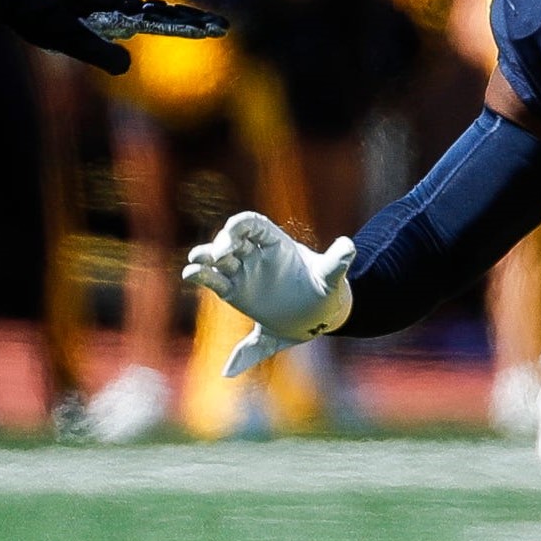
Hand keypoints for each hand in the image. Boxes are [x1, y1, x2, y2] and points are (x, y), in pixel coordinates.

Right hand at [182, 213, 353, 376]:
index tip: (232, 234)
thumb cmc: (325, 290)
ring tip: (195, 263)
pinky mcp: (235, 293)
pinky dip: (201, 276)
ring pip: (218, 259)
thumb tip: (350, 246)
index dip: (239, 225)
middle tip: (219, 255)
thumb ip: (337, 263)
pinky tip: (190, 274)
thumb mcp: (331, 277)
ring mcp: (243, 272)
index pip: (252, 224)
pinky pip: (215, 282)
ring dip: (204, 258)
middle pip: (231, 239)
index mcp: (277, 243)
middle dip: (221, 243)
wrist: (317, 316)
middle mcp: (256, 254)